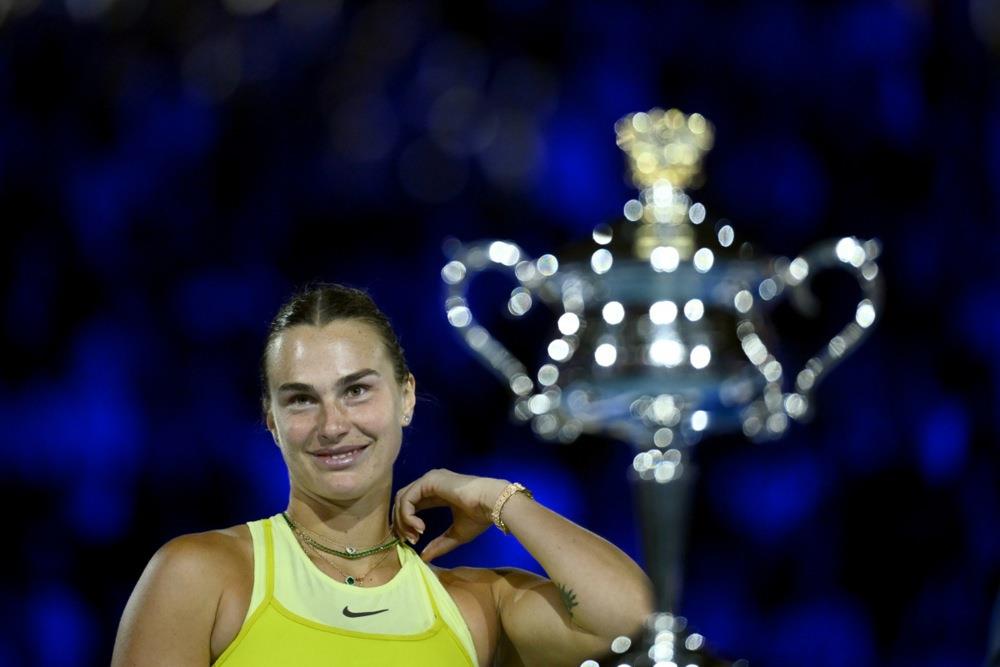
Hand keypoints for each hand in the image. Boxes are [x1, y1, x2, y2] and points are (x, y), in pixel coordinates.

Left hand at [392, 469, 508, 561]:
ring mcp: (429, 480)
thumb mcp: (456, 535)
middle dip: (401, 523)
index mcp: (437, 492)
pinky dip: (407, 516)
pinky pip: (407, 498)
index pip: (412, 505)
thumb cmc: (479, 516)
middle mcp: (430, 483)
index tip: (411, 541)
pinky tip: (419, 528)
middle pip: (403, 501)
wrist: (491, 504)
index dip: (407, 523)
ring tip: (415, 537)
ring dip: (403, 521)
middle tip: (408, 541)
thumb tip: (423, 558)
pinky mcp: (428, 481)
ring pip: (402, 499)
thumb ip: (439, 544)